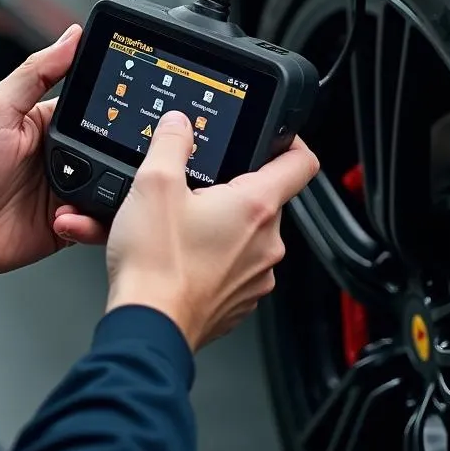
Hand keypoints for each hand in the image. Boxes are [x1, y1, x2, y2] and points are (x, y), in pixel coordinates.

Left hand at [0, 25, 107, 280]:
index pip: (98, 107)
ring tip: (79, 195)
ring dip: (107, 193)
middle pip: (113, 151)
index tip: (137, 106)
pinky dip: (91, 225)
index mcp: (50, 122)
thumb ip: (36, 71)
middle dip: (122, 157)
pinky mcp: (65, 227)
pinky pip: (96, 226)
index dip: (118, 107)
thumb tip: (71, 35)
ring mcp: (66, 192)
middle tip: (112, 161)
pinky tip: (64, 219)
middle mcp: (64, 156)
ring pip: (113, 190)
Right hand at [70, 110, 318, 351]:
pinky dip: (210, 256)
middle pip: (263, 197)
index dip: (290, 141)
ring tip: (177, 225)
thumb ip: (171, 143)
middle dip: (230, 188)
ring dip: (217, 223)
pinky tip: (178, 253)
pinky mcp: (239, 300)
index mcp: (256, 206)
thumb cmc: (156, 264)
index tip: (275, 137)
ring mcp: (256, 276)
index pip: (301, 162)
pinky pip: (233, 266)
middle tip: (193, 188)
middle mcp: (267, 243)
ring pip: (245, 233)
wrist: (147, 326)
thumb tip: (179, 124)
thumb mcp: (154, 183)